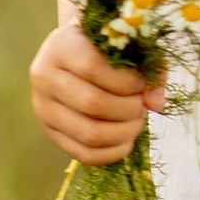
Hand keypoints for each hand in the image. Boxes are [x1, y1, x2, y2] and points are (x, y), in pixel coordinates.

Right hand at [30, 21, 161, 167]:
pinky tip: (127, 139)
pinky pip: (85, 155)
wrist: (77, 54)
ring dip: (125, 132)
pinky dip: (114, 152)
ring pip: (90, 134)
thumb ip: (150, 69)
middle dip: (129, 108)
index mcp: (62, 45)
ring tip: (136, 119)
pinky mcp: (51, 132)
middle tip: (141, 104)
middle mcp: (44, 76)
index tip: (141, 82)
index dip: (126, 81)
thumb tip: (156, 105)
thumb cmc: (109, 47)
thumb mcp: (130, 44)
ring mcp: (43, 107)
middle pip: (92, 103)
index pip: (92, 68)